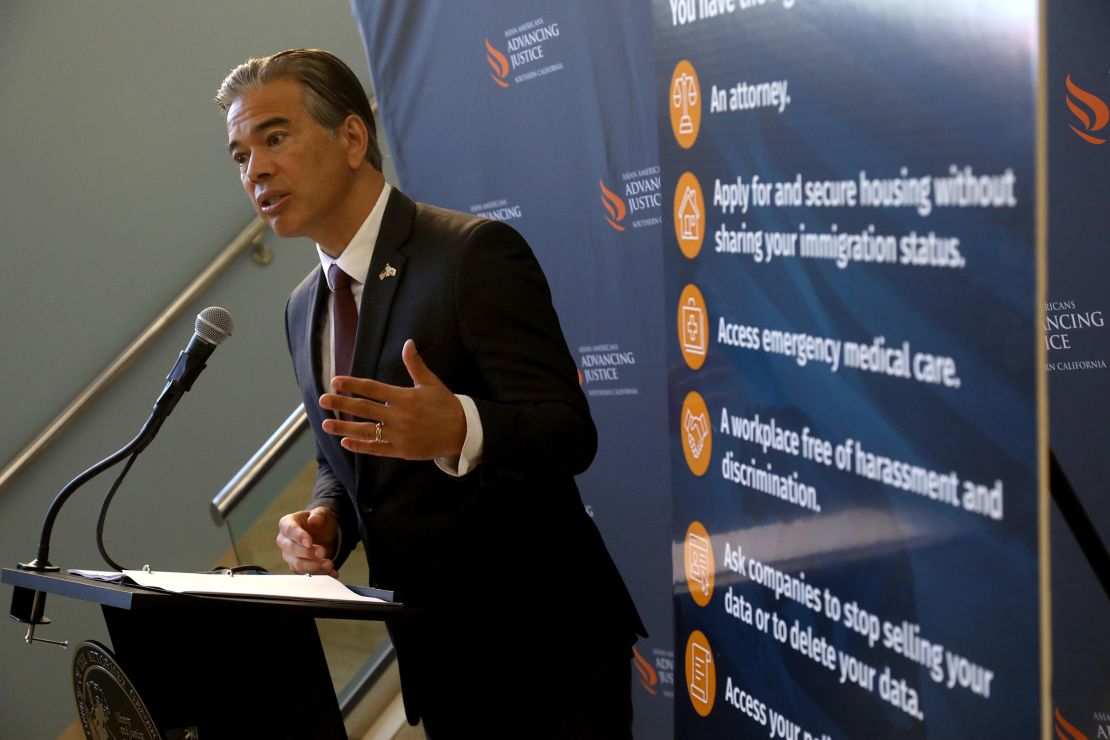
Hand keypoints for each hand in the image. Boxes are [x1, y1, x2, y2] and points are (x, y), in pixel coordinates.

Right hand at [276, 507, 338, 576]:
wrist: (324, 534)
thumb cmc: (320, 522)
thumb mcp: (323, 513)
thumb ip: (318, 515)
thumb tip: (313, 520)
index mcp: (287, 524)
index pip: (290, 530)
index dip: (299, 537)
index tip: (309, 542)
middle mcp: (284, 541)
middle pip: (291, 549)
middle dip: (308, 553)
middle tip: (323, 552)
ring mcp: (289, 556)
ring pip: (298, 564)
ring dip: (314, 566)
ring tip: (330, 564)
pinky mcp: (297, 567)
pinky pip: (306, 574)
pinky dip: (320, 574)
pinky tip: (332, 572)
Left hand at [319, 339, 466, 459]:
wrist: (463, 431)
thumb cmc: (445, 405)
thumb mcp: (431, 383)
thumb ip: (415, 365)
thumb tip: (408, 343)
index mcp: (404, 397)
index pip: (372, 388)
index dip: (352, 384)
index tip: (335, 381)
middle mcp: (399, 416)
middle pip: (364, 409)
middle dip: (341, 404)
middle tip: (322, 400)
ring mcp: (399, 435)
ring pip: (366, 431)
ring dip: (344, 428)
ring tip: (326, 426)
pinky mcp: (402, 450)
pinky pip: (377, 449)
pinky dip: (360, 446)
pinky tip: (346, 443)